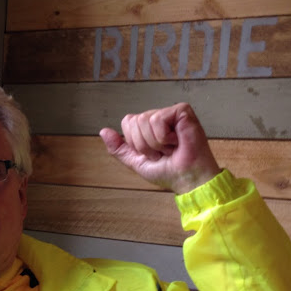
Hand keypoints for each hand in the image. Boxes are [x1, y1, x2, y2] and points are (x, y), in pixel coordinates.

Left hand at [99, 103, 220, 193]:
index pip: (127, 122)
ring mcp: (170, 113)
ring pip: (144, 120)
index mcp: (148, 127)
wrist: (188, 180)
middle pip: (134, 122)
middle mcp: (159, 117)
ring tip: (170, 148)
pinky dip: (164, 137)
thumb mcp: (137, 162)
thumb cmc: (169, 172)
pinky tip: (177, 142)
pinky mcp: (182, 111)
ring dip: (155, 143)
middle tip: (163, 152)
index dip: (135, 143)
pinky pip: (157, 119)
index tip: (152, 153)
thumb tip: (103, 131)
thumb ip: (119, 149)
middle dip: (145, 145)